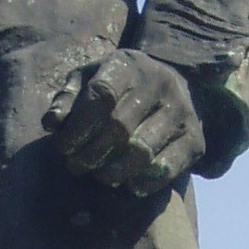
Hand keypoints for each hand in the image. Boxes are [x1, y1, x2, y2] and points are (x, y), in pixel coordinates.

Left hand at [44, 49, 205, 196]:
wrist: (174, 88)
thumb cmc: (117, 87)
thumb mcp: (88, 81)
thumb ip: (67, 99)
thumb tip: (52, 123)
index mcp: (129, 63)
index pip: (101, 96)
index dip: (79, 127)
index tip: (64, 148)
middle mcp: (161, 82)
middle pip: (119, 128)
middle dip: (91, 154)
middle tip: (76, 166)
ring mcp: (182, 110)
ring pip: (141, 151)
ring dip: (113, 172)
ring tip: (99, 176)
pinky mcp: (196, 138)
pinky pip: (168, 169)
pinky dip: (143, 183)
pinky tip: (128, 185)